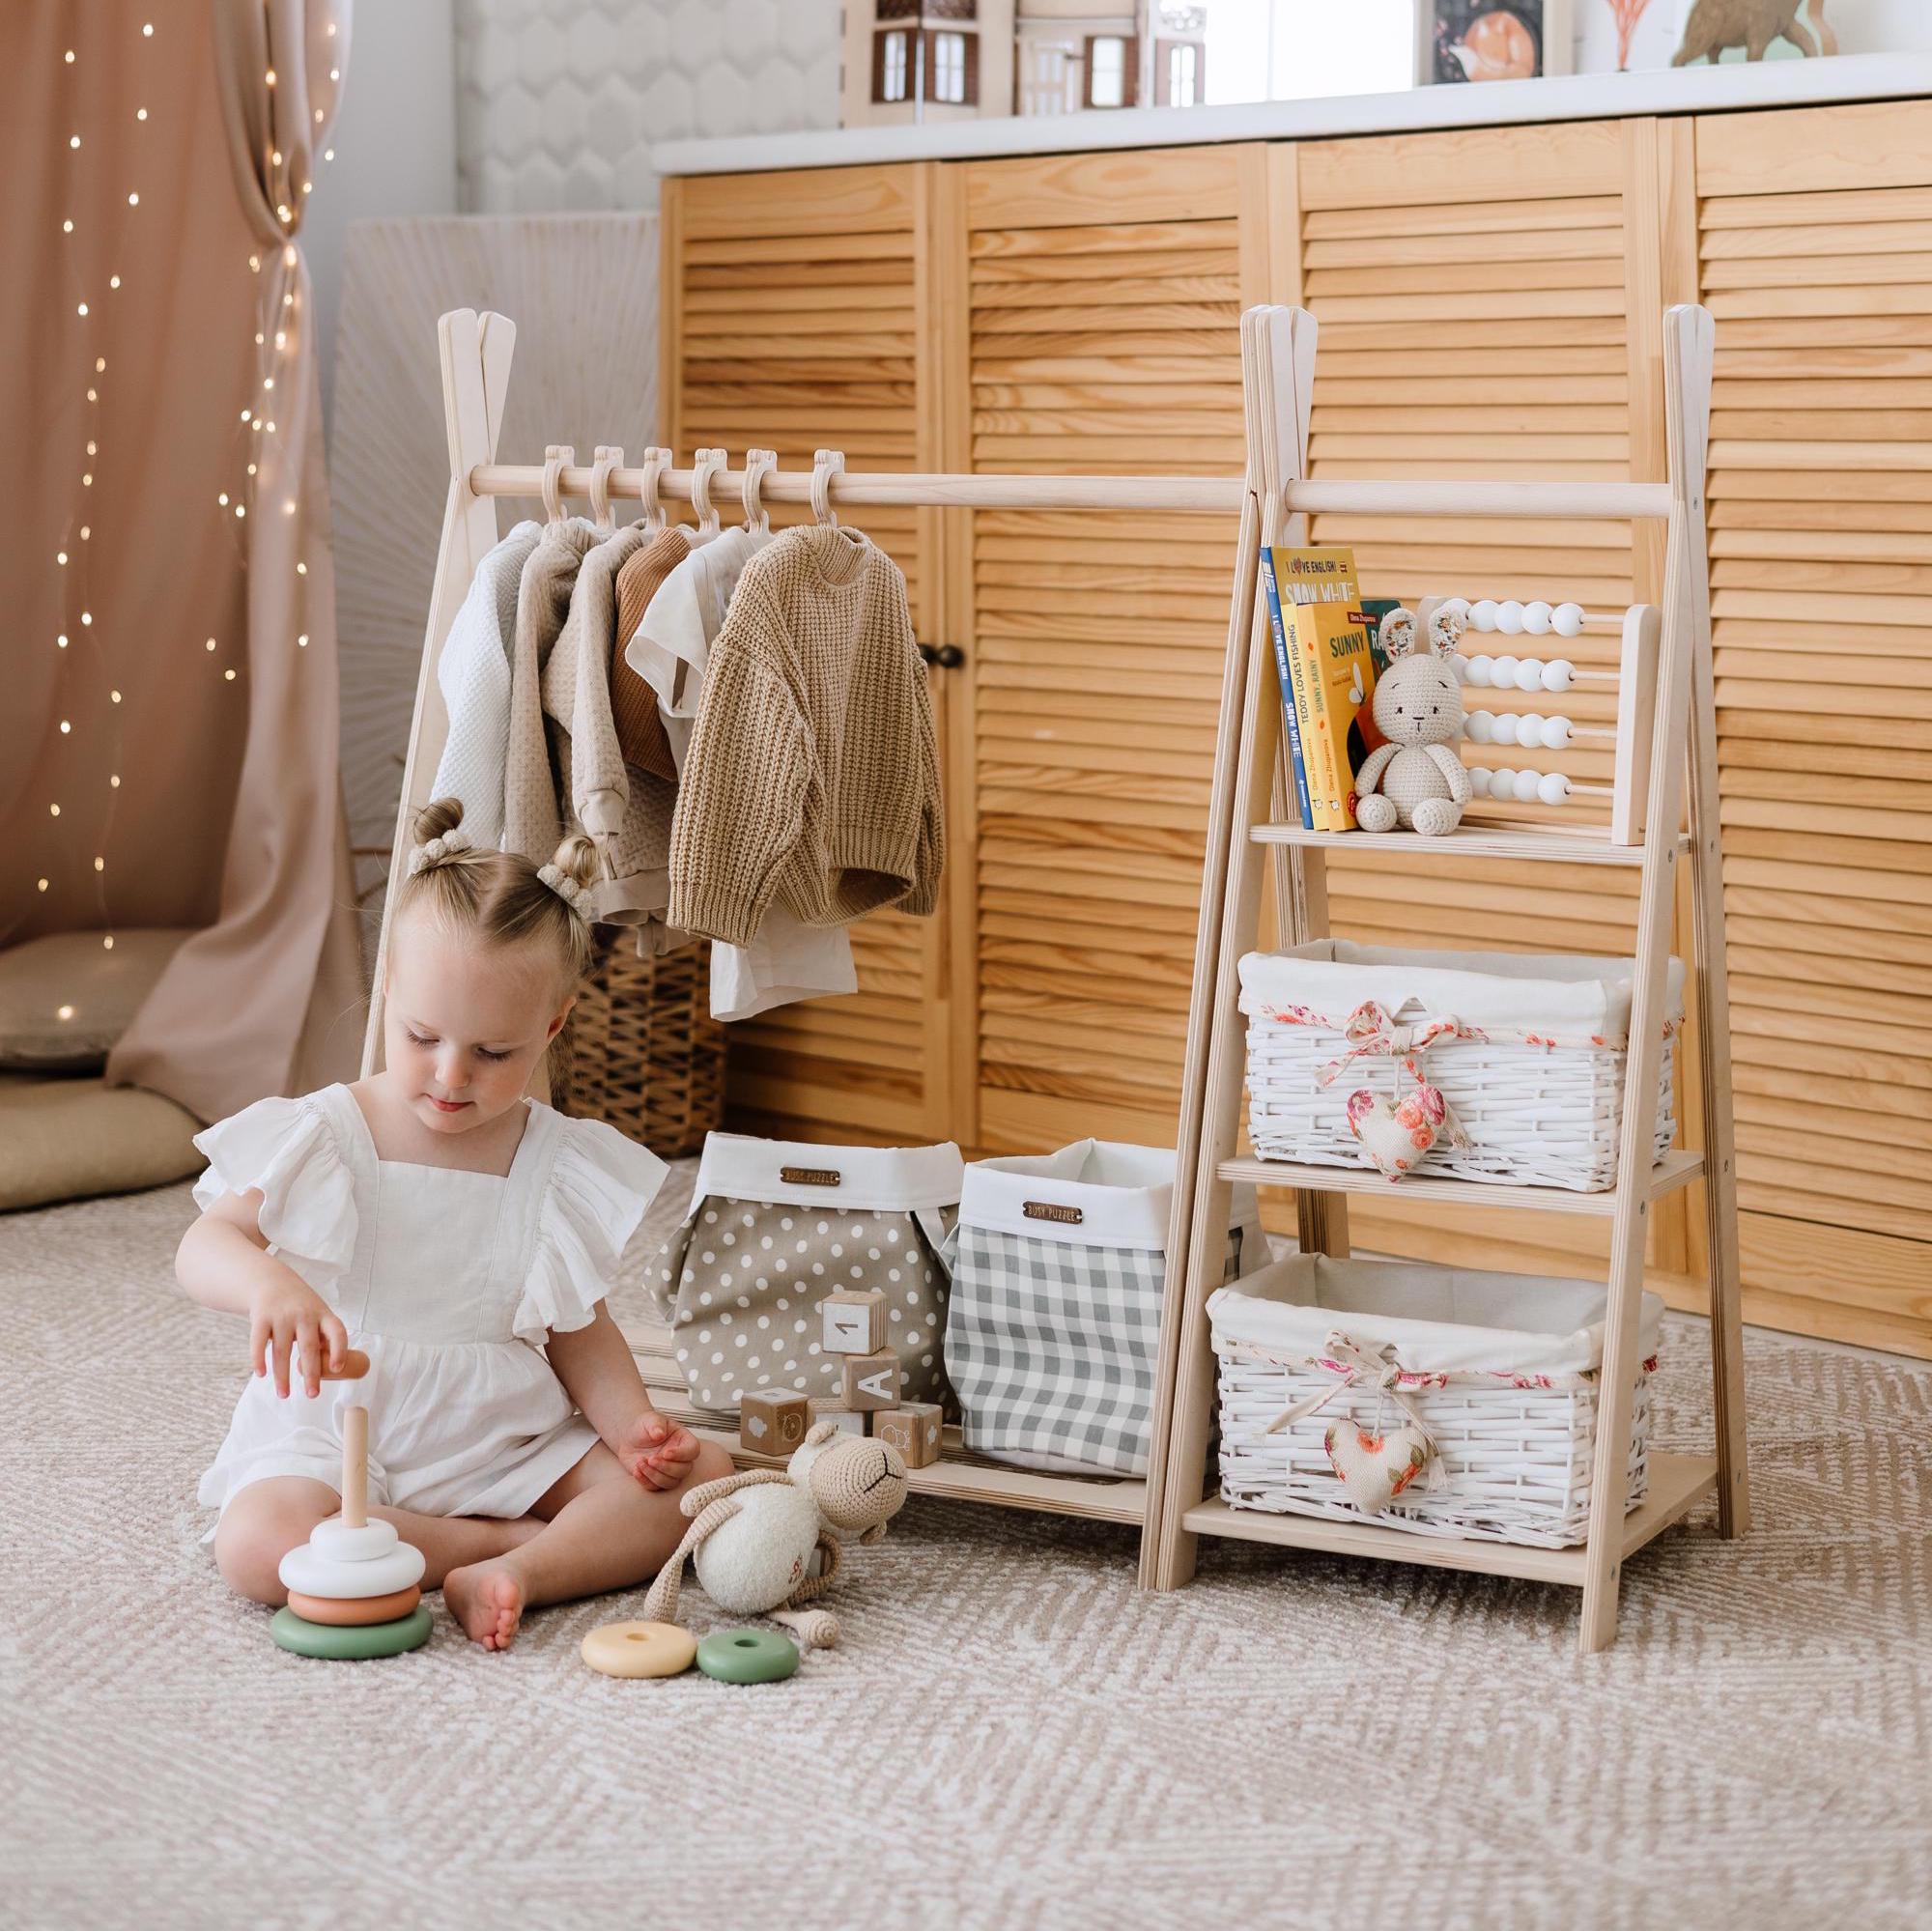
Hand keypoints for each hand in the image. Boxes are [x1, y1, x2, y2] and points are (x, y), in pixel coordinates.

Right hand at [250, 1266, 348, 1399]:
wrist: (271, 1281)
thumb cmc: (300, 1306)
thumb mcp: (318, 1314)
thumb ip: (324, 1337)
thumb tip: (332, 1368)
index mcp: (323, 1314)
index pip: (337, 1332)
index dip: (339, 1350)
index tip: (336, 1369)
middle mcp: (304, 1314)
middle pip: (309, 1348)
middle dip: (311, 1374)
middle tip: (312, 1395)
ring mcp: (282, 1315)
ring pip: (282, 1350)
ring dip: (282, 1375)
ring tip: (284, 1394)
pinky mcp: (261, 1317)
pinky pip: (259, 1342)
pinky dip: (259, 1359)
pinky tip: (261, 1374)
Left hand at [616, 1410, 702, 1491]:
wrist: (628, 1436)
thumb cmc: (644, 1426)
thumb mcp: (650, 1419)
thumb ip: (656, 1424)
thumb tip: (659, 1433)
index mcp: (683, 1440)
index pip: (692, 1450)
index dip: (682, 1454)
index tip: (666, 1453)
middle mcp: (679, 1457)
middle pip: (684, 1470)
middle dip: (666, 1467)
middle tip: (651, 1459)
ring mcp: (668, 1469)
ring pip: (671, 1482)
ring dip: (655, 1475)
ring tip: (640, 1462)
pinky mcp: (656, 1479)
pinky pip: (655, 1487)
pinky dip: (645, 1481)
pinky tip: (636, 1470)